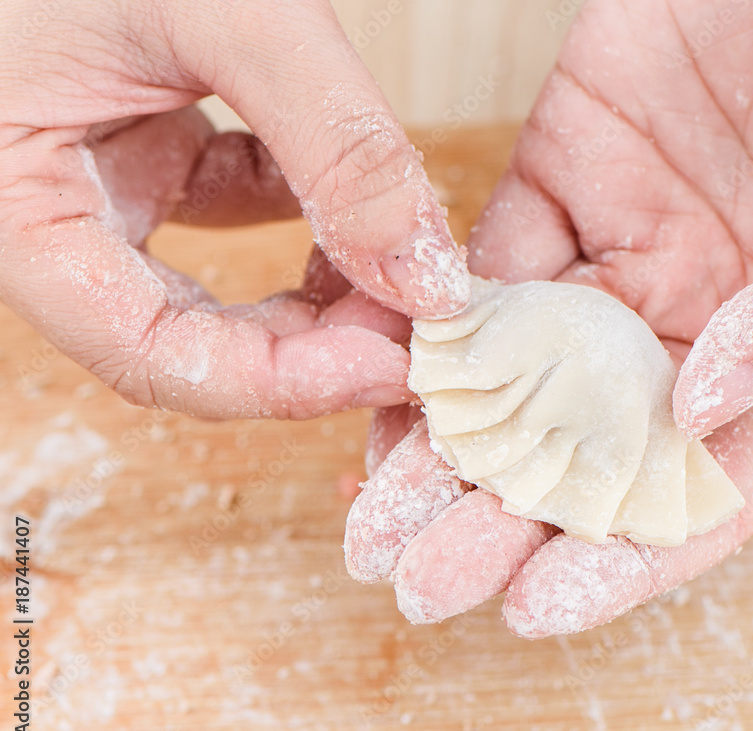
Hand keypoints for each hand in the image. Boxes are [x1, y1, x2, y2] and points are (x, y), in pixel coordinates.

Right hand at [0, 0, 468, 418]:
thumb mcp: (219, 6)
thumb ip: (332, 142)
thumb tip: (424, 276)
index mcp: (14, 205)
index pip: (144, 353)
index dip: (272, 385)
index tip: (386, 367)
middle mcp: (45, 212)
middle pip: (181, 340)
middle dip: (303, 351)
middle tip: (410, 332)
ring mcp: (91, 178)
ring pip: (207, 292)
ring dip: (308, 295)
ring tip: (395, 272)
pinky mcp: (136, 141)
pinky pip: (223, 206)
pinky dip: (295, 212)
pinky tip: (347, 196)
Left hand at [345, 0, 752, 636]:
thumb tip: (707, 402)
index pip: (711, 483)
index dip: (626, 556)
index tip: (535, 607)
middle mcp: (713, 318)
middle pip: (599, 450)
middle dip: (507, 522)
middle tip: (420, 581)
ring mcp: (633, 250)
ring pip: (529, 376)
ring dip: (454, 448)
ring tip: (379, 517)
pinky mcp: (567, 174)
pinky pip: (490, 270)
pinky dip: (439, 330)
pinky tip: (386, 386)